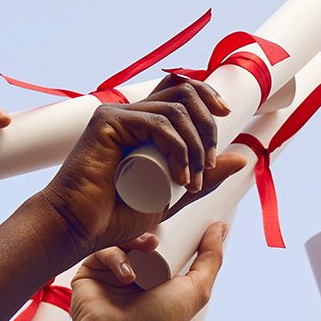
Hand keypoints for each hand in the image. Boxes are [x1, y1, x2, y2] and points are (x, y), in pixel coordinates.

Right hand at [34, 77, 244, 252]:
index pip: (181, 91)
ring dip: (195, 144)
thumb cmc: (116, 217)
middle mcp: (132, 114)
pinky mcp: (108, 121)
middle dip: (208, 125)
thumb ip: (201, 179)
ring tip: (191, 180)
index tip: (225, 118)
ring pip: (176, 109)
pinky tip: (179, 175)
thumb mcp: (172, 197)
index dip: (207, 96)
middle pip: (184, 91)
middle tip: (208, 164)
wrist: (81, 230)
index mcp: (144, 124)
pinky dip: (178, 147)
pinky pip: (157, 122)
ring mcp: (118, 115)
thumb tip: (240, 157)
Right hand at [68, 223, 225, 320]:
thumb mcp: (196, 289)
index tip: (177, 218)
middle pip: (139, 238)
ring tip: (146, 251)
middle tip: (158, 239)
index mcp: (156, 276)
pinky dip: (115, 256)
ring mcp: (109, 273)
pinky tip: (126, 274)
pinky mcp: (88, 274)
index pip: (161, 244)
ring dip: (134, 242)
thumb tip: (220, 227)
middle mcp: (133, 273)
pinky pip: (101, 251)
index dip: (169, 231)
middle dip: (150, 233)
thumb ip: (211, 258)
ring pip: (120, 240)